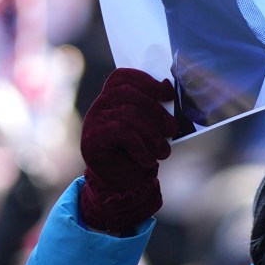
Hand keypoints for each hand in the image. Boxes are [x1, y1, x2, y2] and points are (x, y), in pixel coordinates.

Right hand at [76, 69, 180, 234]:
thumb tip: (167, 87)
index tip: (167, 94)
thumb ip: (153, 108)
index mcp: (111, 98)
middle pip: (129, 94)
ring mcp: (94, 121)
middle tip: (172, 129)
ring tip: (163, 151)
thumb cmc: (136, 154)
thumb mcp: (148, 128)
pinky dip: (141, 147)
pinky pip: (122, 132)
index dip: (146, 81)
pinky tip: (148, 160)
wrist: (118, 187)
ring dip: (152, 134)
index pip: (122, 77)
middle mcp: (99, 106)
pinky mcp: (93, 138)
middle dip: (156, 111)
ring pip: (129, 114)